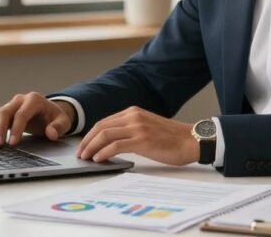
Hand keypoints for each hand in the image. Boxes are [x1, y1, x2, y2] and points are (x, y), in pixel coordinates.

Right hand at [0, 92, 74, 146]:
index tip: (13, 143)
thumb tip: (51, 133)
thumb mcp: (63, 121)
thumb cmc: (54, 117)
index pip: (22, 114)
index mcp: (34, 100)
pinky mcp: (4, 111)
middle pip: (5, 111)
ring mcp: (11, 104)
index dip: (16, 128)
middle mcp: (20, 100)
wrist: (48, 112)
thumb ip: (59, 127)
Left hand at [76, 106, 198, 165]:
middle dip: (87, 140)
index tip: (84, 145)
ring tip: (85, 157)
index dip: (91, 134)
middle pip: (101, 127)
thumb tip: (111, 142)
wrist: (191, 141)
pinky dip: (103, 152)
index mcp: (133, 112)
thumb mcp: (147, 127)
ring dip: (91, 147)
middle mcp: (133, 117)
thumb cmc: (171, 138)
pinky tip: (98, 159)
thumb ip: (131, 130)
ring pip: (105, 135)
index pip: (105, 122)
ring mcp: (137, 128)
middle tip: (80, 152)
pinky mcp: (142, 140)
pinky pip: (116, 145)